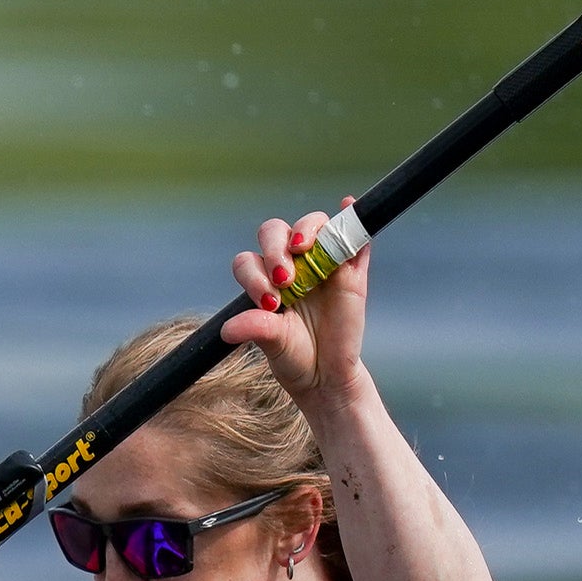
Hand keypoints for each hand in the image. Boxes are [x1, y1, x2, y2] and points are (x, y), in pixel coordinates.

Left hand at [223, 198, 369, 402]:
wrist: (327, 376)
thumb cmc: (294, 356)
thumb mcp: (272, 344)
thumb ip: (255, 329)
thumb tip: (227, 329)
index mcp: (265, 279)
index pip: (250, 261)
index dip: (254, 275)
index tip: (268, 302)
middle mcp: (292, 265)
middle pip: (276, 233)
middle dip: (274, 248)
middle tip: (283, 278)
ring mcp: (322, 263)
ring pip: (313, 226)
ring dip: (306, 229)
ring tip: (302, 247)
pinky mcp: (352, 269)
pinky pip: (354, 237)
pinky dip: (352, 217)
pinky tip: (348, 204)